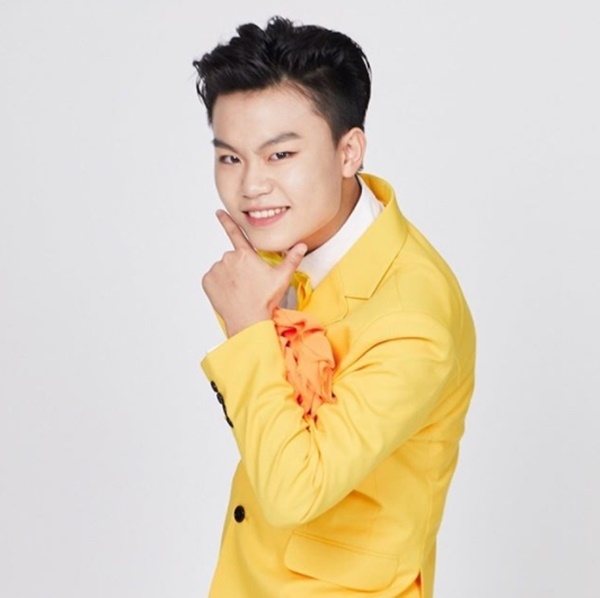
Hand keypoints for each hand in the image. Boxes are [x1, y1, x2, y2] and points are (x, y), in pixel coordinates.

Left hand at [202, 210, 307, 336]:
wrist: (248, 319)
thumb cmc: (265, 299)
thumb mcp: (282, 278)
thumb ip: (292, 259)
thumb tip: (302, 245)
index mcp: (245, 254)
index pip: (235, 232)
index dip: (226, 221)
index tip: (219, 212)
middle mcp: (228, 258)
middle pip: (233, 258)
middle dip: (240, 268)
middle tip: (249, 283)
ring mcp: (216, 270)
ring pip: (223, 269)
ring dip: (229, 276)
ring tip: (240, 290)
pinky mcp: (207, 282)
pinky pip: (213, 279)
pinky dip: (219, 285)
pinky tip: (229, 293)